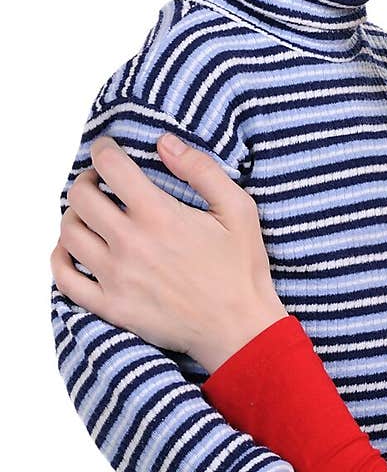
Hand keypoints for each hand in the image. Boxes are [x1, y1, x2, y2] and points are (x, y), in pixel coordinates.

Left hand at [51, 134, 285, 371]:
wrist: (238, 329)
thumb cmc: (240, 269)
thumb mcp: (238, 209)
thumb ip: (201, 170)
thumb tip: (166, 142)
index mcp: (159, 215)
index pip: (110, 168)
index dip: (103, 150)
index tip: (106, 150)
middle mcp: (130, 244)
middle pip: (80, 198)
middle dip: (86, 181)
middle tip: (99, 183)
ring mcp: (116, 278)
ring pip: (68, 234)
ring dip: (73, 217)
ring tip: (89, 216)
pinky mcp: (111, 307)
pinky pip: (65, 279)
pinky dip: (60, 260)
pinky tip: (73, 251)